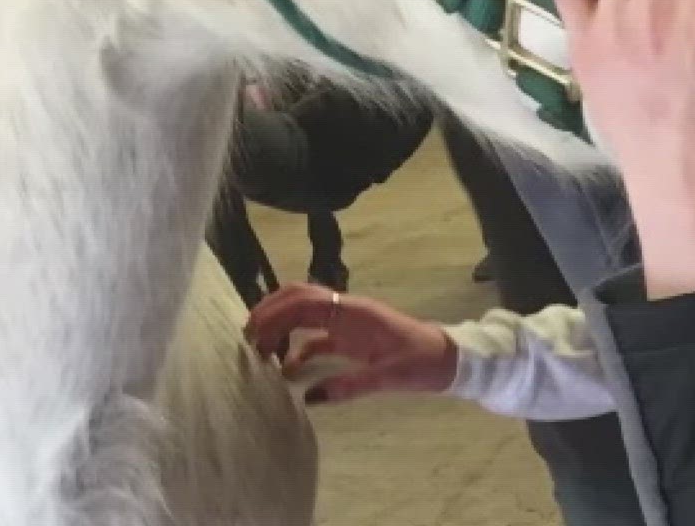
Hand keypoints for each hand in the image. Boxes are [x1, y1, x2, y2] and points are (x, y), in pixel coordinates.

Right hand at [244, 283, 455, 403]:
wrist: (447, 359)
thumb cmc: (422, 363)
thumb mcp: (389, 377)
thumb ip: (350, 385)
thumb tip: (309, 397)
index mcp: (354, 312)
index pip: (304, 302)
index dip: (274, 314)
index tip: (252, 336)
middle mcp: (346, 310)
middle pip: (298, 298)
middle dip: (269, 313)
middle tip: (248, 340)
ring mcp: (347, 322)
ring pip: (304, 314)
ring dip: (280, 327)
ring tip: (260, 354)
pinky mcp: (350, 338)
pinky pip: (315, 336)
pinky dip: (297, 347)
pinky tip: (287, 370)